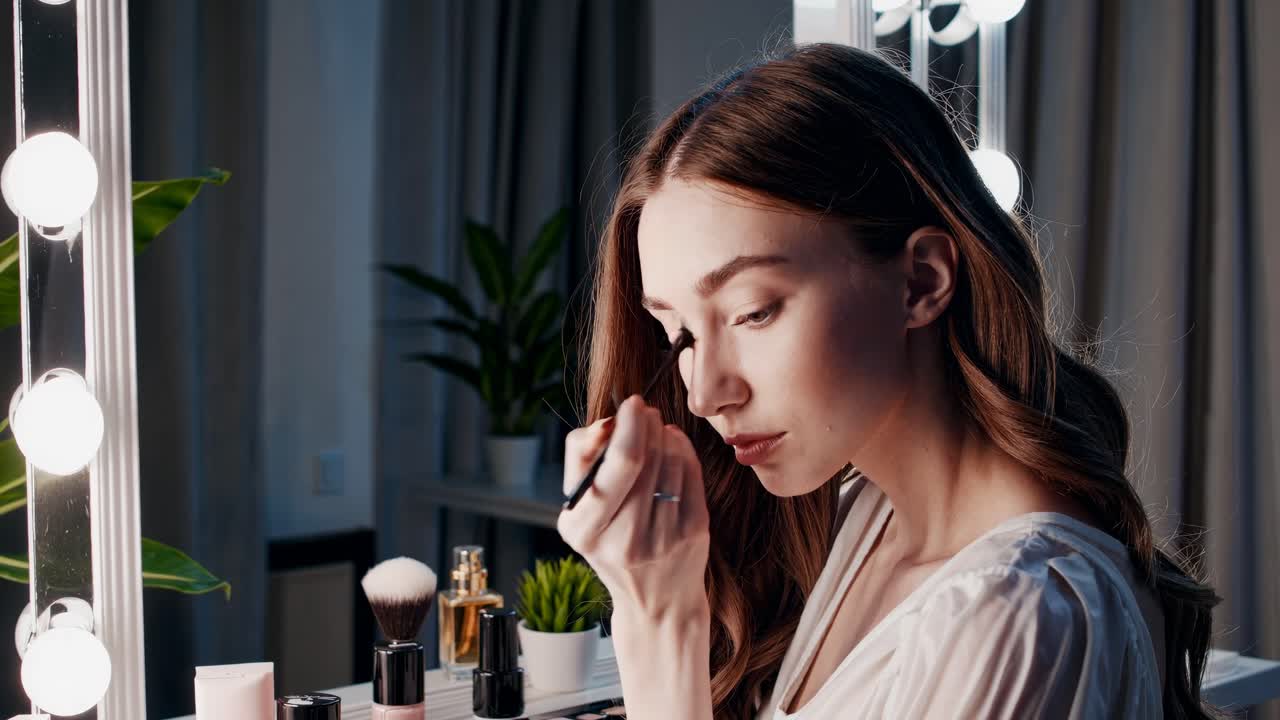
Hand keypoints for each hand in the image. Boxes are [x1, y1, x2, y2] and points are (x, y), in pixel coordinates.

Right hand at [557, 395, 709, 621]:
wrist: (655, 600)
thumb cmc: (612, 539)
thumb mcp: (582, 509)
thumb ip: (582, 458)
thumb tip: (609, 423)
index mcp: (583, 530)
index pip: (614, 466)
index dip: (626, 427)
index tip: (630, 404)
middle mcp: (623, 540)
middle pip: (644, 458)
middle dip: (646, 423)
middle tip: (645, 410)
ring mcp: (663, 539)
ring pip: (670, 461)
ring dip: (664, 434)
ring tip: (657, 431)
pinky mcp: (693, 534)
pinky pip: (691, 473)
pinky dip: (683, 450)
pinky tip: (674, 448)